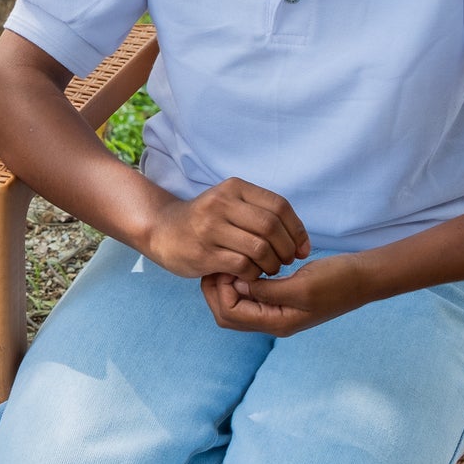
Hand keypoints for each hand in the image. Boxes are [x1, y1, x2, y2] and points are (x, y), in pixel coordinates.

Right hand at [143, 177, 310, 278]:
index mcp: (233, 188)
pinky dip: (254, 274)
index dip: (297, 230)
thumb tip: (302, 243)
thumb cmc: (206, 221)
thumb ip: (262, 214)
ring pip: (260, 248)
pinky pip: (243, 266)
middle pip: (271, 227)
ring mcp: (210, 228)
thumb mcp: (231, 204)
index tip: (302, 248)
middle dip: (286, 249)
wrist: (162, 230)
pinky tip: (251, 275)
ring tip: (270, 269)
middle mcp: (221, 203)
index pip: (279, 206)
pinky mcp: (203, 253)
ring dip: (273, 264)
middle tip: (286, 261)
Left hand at [201, 253, 368, 335]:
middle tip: (220, 261)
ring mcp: (276, 310)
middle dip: (216, 289)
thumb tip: (236, 284)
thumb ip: (267, 290)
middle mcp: (273, 320)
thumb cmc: (337, 281)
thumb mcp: (302, 285)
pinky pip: (250, 293)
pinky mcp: (281, 297)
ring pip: (236, 303)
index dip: (221, 289)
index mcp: (277, 322)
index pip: (229, 313)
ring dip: (228, 283)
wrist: (364, 277)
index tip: (228, 264)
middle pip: (227, 313)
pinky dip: (242, 279)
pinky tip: (246, 260)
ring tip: (232, 258)